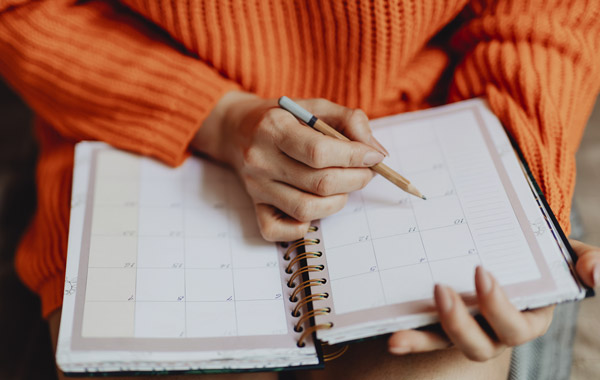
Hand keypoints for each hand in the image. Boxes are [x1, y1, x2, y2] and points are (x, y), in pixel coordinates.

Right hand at [191, 91, 386, 240]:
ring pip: (307, 209)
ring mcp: (256, 186)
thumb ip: (350, 121)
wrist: (237, 129)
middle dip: (355, 180)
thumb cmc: (284, 118)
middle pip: (319, 183)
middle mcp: (261, 159)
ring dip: (337, 202)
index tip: (374, 157)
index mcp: (274, 127)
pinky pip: (277, 231)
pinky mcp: (254, 206)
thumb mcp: (315, 107)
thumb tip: (377, 153)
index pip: (320, 152)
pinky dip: (301, 227)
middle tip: (365, 172)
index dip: (355, 157)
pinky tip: (314, 206)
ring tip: (343, 186)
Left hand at [388, 239, 599, 360]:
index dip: (498, 306)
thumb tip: (597, 275)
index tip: (481, 271)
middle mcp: (496, 330)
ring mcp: (468, 328)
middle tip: (440, 289)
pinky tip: (392, 337)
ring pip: (447, 344)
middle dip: (459, 322)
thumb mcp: (569, 254)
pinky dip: (410, 338)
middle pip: (479, 344)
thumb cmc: (541, 253)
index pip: (516, 324)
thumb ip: (588, 262)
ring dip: (425, 338)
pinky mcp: (443, 323)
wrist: (514, 248)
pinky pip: (426, 335)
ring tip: (399, 332)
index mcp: (528, 318)